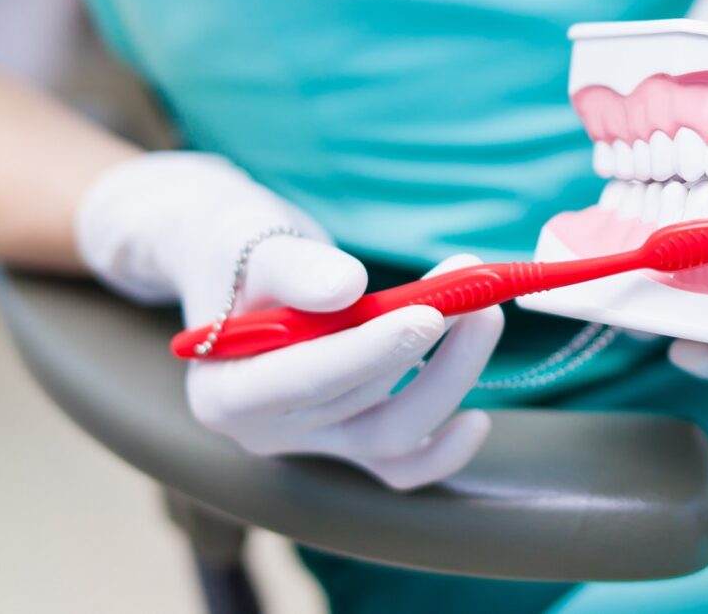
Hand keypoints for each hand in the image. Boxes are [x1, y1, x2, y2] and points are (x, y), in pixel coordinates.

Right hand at [76, 152, 502, 487]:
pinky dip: (441, 452)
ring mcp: (309, 442)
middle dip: (424, 346)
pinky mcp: (346, 439)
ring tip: (483, 312)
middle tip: (474, 291)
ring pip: (390, 436)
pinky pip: (398, 466)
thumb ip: (293, 268)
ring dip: (448, 377)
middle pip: (358, 407)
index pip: (304, 380)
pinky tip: (478, 421)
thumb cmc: (236, 250)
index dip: (370, 351)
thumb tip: (346, 288)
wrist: (237, 265)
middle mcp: (264, 431)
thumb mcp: (249, 242)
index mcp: (224, 391)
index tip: (429, 315)